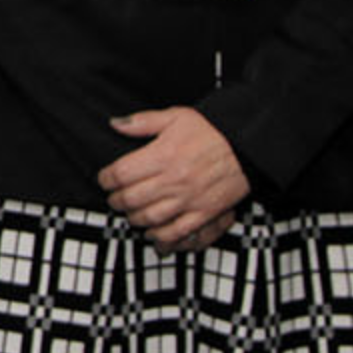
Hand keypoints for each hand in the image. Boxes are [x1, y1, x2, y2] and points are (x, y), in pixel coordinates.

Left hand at [99, 108, 251, 249]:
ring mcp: (189, 199)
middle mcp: (173, 179)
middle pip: (131, 198)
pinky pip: (176, 231)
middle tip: (114, 198)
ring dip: (133, 218)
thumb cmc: (211, 130)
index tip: (105, 179)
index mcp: (163, 155)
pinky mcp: (204, 213)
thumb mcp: (175, 116)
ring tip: (130, 212)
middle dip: (116, 201)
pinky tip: (151, 231)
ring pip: (149, 217)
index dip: (106, 179)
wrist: (247, 146)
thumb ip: (142, 122)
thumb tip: (114, 124)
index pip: (121, 173)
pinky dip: (159, 235)